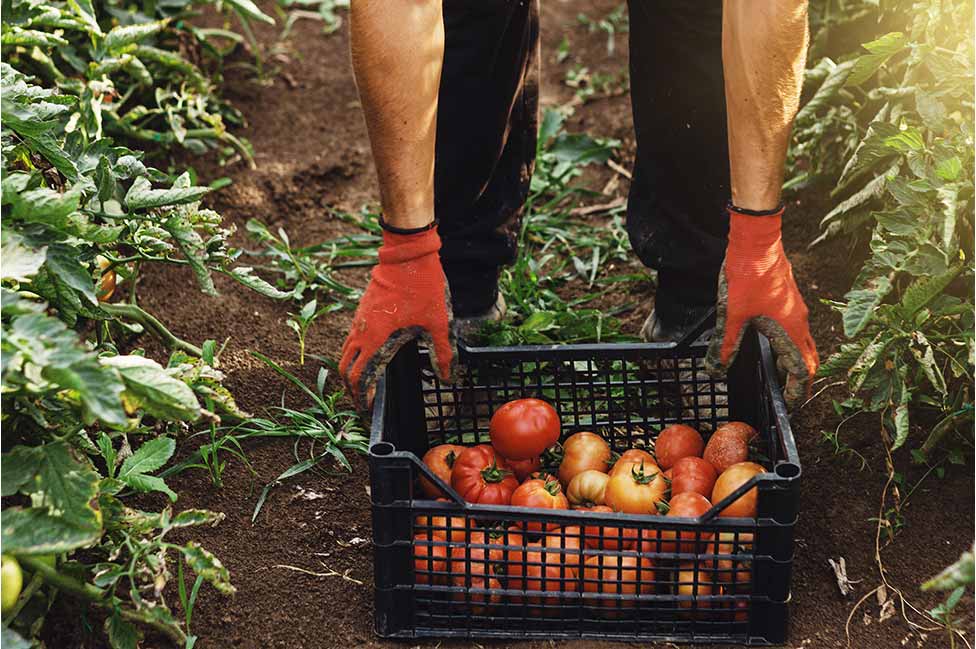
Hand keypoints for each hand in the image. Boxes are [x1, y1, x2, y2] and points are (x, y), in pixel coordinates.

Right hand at [339, 226, 453, 410]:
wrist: (407, 252)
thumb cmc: (423, 286)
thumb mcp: (439, 323)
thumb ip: (443, 353)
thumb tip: (447, 378)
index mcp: (377, 339)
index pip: (360, 377)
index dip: (362, 398)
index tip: (369, 412)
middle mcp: (361, 331)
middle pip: (345, 369)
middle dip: (351, 390)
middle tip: (364, 404)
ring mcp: (359, 320)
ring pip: (345, 353)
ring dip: (351, 372)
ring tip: (366, 386)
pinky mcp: (362, 311)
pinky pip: (351, 339)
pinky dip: (354, 356)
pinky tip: (371, 358)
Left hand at [706, 205, 818, 404]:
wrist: (757, 241)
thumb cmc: (748, 276)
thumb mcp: (731, 315)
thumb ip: (725, 345)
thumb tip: (716, 370)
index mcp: (791, 331)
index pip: (803, 370)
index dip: (796, 391)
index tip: (789, 405)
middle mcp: (800, 323)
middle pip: (809, 360)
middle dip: (800, 380)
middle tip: (787, 395)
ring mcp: (797, 310)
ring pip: (804, 344)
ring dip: (795, 362)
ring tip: (778, 375)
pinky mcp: (789, 300)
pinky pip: (797, 330)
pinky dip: (790, 345)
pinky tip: (770, 345)